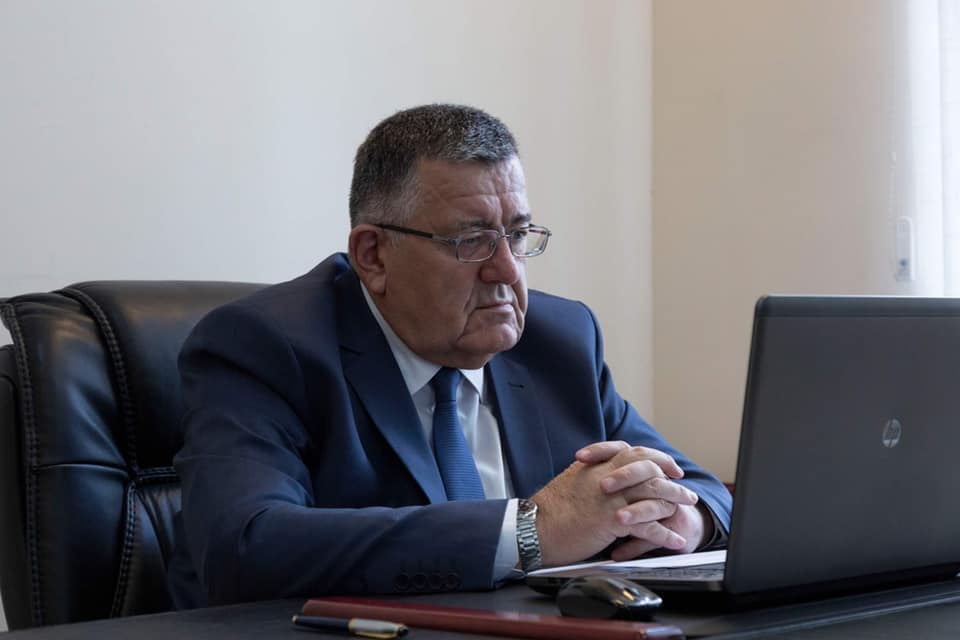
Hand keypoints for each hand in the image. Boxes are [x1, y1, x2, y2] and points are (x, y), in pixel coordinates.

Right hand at [530, 441, 698, 566]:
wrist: (534, 529)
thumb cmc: (549, 510)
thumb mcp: (572, 481)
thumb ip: (593, 474)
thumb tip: (606, 475)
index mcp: (597, 465)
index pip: (633, 452)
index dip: (655, 458)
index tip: (668, 467)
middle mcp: (606, 476)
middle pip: (649, 469)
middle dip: (672, 478)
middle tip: (686, 488)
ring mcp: (611, 497)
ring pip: (654, 493)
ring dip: (675, 500)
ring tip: (689, 508)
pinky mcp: (612, 520)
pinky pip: (648, 525)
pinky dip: (665, 533)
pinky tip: (675, 539)